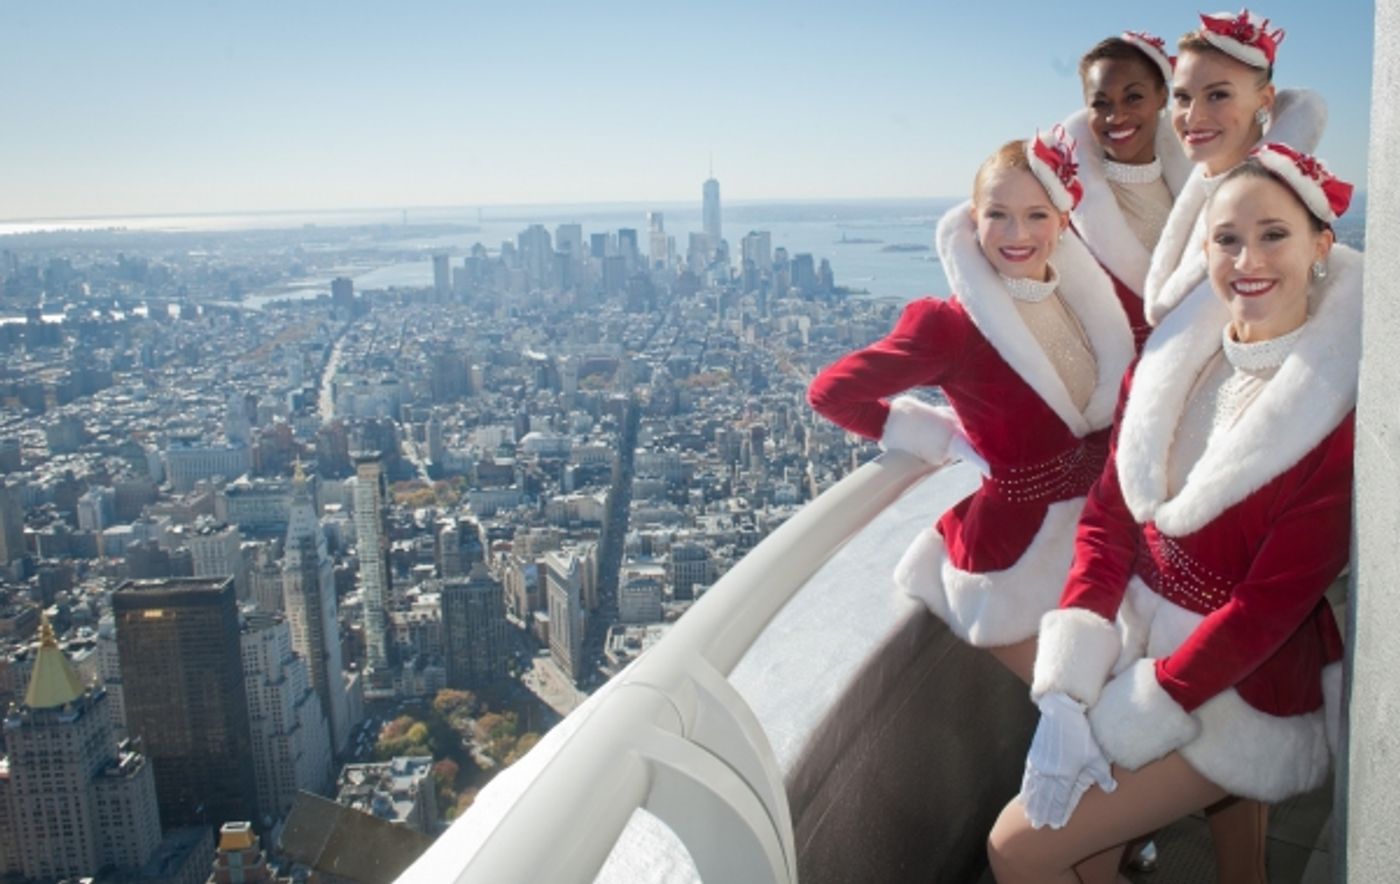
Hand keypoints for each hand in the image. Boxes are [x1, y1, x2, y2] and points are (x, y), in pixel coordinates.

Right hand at [1020, 692, 1116, 828]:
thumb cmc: (1081, 733)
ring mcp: (1039, 763)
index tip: (1054, 825)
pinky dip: (1026, 788)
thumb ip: (1101, 774)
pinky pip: (1028, 777)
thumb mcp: (1096, 754)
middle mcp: (1049, 772)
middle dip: (1041, 812)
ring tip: (1030, 815)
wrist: (1061, 710)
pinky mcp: (1034, 755)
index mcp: (1065, 774)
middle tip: (1038, 825)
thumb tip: (1110, 788)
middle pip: (1044, 797)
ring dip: (1031, 803)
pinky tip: (1024, 795)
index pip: (1060, 799)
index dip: (1057, 813)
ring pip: (1033, 789)